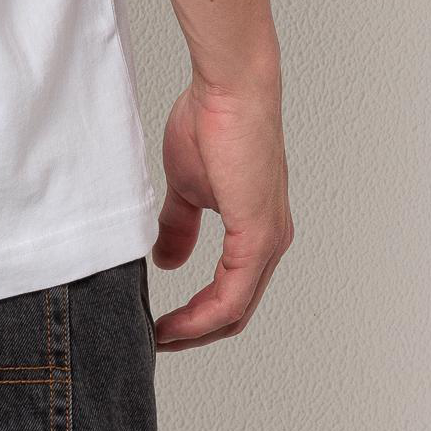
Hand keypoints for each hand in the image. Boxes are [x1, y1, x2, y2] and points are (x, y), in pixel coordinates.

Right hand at [150, 73, 292, 348]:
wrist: (230, 89)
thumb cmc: (213, 122)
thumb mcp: (187, 185)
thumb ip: (179, 225)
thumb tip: (169, 259)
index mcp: (256, 231)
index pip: (231, 292)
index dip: (197, 316)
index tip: (162, 325)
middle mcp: (271, 242)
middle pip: (236, 311)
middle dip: (195, 332)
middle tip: (159, 341)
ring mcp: (268, 241)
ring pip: (236, 309)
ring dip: (197, 330)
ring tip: (162, 337)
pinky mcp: (259, 235)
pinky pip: (233, 294)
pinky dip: (204, 315)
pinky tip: (177, 322)